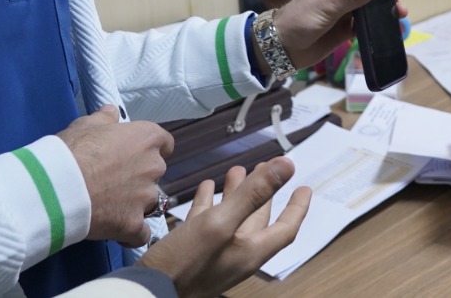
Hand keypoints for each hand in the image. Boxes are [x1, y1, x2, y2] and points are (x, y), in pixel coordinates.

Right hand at [56, 105, 173, 246]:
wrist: (55, 186)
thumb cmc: (70, 151)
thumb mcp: (85, 125)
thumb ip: (104, 119)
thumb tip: (111, 112)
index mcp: (146, 138)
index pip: (164, 143)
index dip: (151, 149)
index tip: (136, 154)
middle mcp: (153, 167)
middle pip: (154, 173)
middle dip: (138, 177)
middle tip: (112, 181)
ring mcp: (145, 197)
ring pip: (148, 202)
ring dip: (133, 204)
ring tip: (107, 206)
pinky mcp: (133, 224)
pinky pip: (141, 233)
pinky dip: (131, 233)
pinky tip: (116, 231)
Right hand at [137, 159, 310, 297]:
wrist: (146, 291)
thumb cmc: (183, 265)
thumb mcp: (221, 223)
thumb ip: (253, 194)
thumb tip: (286, 167)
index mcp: (251, 250)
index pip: (285, 227)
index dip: (297, 207)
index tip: (304, 188)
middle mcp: (237, 253)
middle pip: (258, 219)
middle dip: (264, 192)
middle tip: (266, 168)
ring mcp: (216, 254)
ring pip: (233, 219)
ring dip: (236, 194)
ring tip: (236, 171)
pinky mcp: (195, 252)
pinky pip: (209, 224)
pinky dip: (211, 204)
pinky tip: (206, 190)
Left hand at [275, 0, 407, 69]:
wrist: (283, 49)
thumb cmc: (300, 19)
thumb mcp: (328, 6)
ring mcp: (346, 11)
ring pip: (372, 5)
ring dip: (387, 7)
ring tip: (400, 13)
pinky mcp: (348, 29)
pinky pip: (368, 25)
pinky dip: (381, 26)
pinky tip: (394, 29)